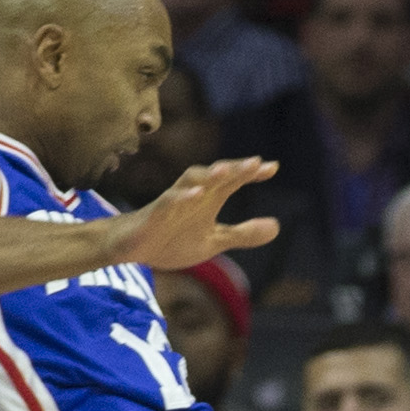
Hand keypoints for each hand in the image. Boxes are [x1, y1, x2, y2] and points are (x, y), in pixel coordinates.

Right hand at [111, 160, 279, 271]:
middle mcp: (192, 195)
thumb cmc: (172, 238)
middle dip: (234, 169)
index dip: (250, 174)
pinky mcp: (154, 215)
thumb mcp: (214, 241)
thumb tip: (277, 226)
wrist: (132, 248)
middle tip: (255, 163)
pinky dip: (181, 198)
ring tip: (225, 171)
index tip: (273, 167)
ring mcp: (172, 203)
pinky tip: (195, 195)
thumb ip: (243, 234)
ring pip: (189, 182)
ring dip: (207, 176)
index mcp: (208, 200)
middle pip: (214, 176)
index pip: (232, 181)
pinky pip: (167, 202)